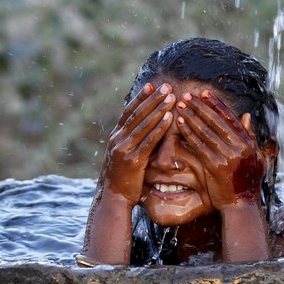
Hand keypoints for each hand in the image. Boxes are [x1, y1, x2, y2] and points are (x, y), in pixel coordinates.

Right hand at [99, 83, 175, 204]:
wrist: (112, 199)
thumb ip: (131, 142)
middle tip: (166, 86)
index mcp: (116, 136)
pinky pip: (149, 141)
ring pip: (143, 124)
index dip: (140, 98)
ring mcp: (124, 149)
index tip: (151, 85)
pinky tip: (169, 118)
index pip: (129, 112)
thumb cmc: (122, 179)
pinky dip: (159, 128)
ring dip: (158, 109)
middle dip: (153, 98)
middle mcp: (118, 139)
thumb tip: (144, 131)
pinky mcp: (133, 160)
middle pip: (137, 114)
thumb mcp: (123, 156)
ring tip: (171, 97)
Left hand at [175, 90, 265, 211]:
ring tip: (180, 106)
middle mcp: (239, 147)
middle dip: (200, 107)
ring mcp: (227, 156)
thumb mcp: (256, 157)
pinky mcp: (215, 166)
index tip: (204, 93)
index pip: (230, 118)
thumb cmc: (247, 182)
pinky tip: (179, 124)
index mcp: (248, 142)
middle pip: (216, 121)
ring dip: (191, 116)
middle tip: (187, 95)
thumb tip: (246, 116)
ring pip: (205, 131)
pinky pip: (198, 145)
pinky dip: (188, 133)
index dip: (216, 104)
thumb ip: (250, 136)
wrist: (241, 205)